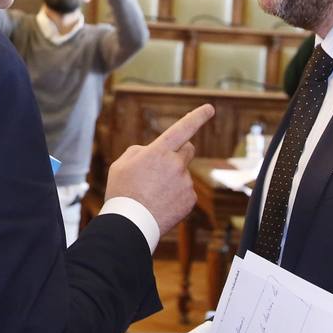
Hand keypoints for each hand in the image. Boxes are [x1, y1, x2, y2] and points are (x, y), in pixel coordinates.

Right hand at [105, 104, 214, 235]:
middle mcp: (176, 164)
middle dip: (179, 152)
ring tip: (152, 193)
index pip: (183, 128)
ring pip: (183, 173)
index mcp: (159, 151)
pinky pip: (185, 191)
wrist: (130, 224)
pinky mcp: (190, 199)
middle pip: (187, 149)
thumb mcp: (122, 164)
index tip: (210, 108)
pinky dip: (176, 195)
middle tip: (163, 165)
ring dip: (172, 178)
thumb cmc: (122, 191)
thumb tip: (154, 152)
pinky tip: (160, 203)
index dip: (197, 116)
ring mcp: (185, 183)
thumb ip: (140, 151)